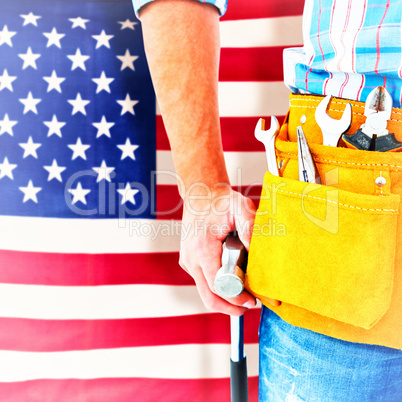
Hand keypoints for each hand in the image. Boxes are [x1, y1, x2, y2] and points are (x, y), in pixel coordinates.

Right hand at [179, 185, 277, 315]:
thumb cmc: (220, 200)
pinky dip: (217, 286)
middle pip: (209, 297)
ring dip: (224, 296)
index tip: (252, 301)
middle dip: (229, 307)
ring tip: (243, 291)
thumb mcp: (240, 208)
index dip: (236, 297)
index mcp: (202, 248)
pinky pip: (203, 282)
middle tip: (248, 306)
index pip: (218, 285)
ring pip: (205, 292)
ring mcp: (188, 262)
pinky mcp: (189, 262)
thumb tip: (259, 255)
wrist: (200, 193)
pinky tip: (232, 278)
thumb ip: (250, 229)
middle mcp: (191, 259)